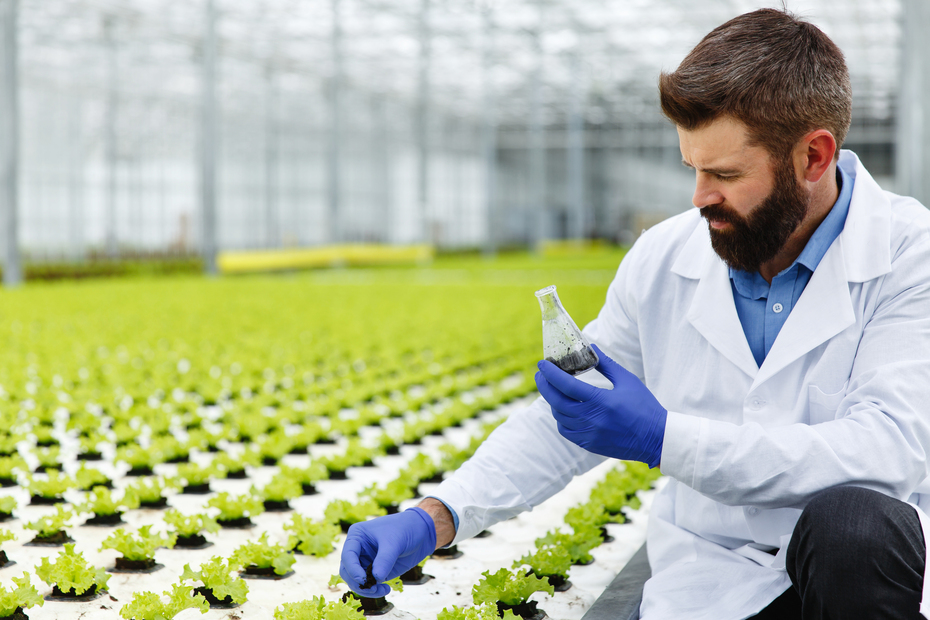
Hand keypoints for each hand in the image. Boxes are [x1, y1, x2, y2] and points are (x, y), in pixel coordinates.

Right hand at [339, 507, 436, 596]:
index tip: (363, 580)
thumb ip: (385, 560)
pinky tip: (386, 589)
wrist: (421, 533)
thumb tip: (376, 578)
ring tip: (382, 590)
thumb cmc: (405, 529)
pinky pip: (368, 585)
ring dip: (366, 589)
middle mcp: (358, 550)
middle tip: (372, 588)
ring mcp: (365, 561)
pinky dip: (374, 591)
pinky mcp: (374, 571)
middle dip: (358, 583)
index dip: (352, 569)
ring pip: (356, 581)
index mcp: (357, 536)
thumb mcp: (394, 542)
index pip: (347, 556)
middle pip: (347, 571)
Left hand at [535, 344, 666, 467]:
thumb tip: (590, 348)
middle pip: (556, 402)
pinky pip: (566, 431)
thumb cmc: (644, 406)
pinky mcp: (589, 444)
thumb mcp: (627, 380)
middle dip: (544, 386)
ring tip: (554, 390)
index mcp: (601, 401)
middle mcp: (592, 419)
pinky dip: (561, 419)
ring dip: (553, 402)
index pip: (566, 386)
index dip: (551, 374)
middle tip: (540, 375)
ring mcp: (589, 434)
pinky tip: (564, 409)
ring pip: (559, 417)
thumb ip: (606, 364)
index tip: (542, 364)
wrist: (656, 438)